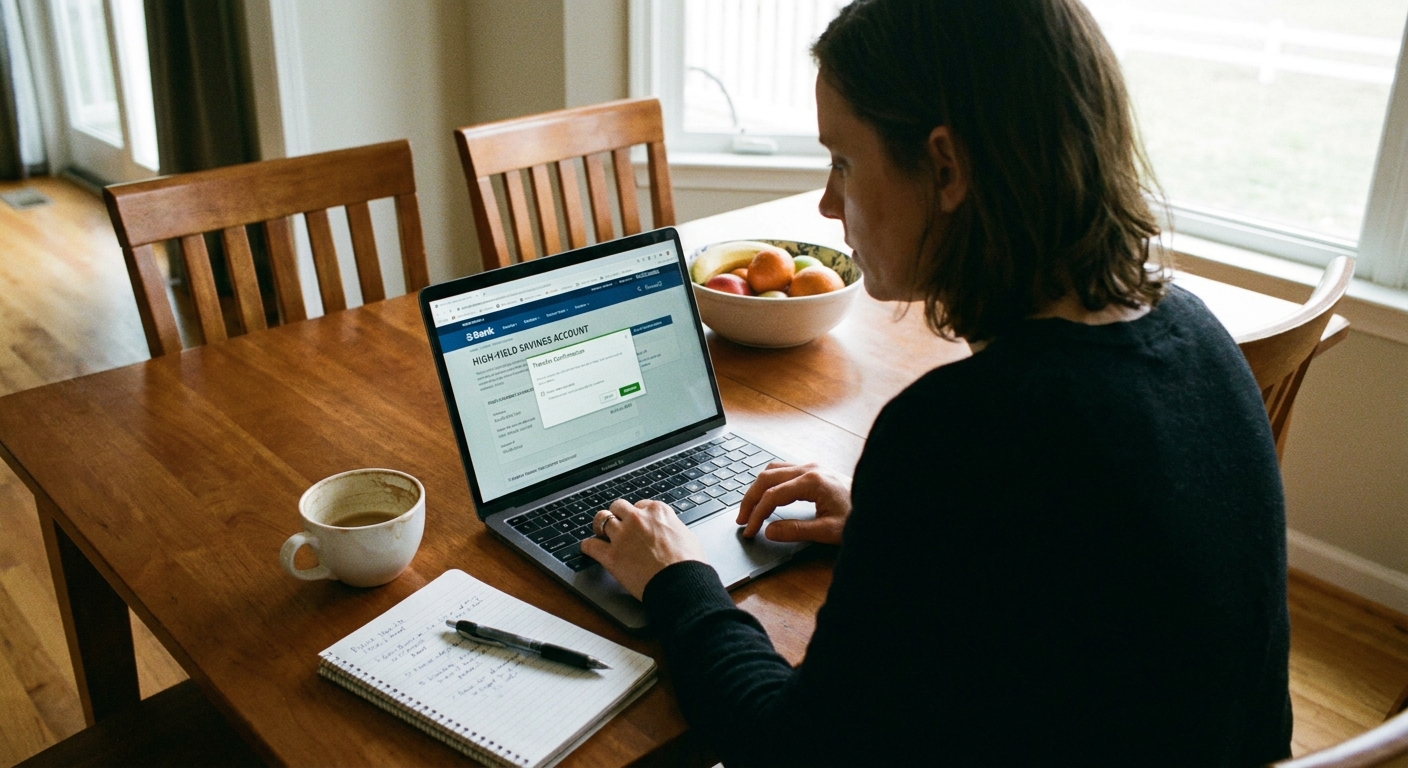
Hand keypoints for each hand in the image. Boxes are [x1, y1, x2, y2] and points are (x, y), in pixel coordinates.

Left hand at [580, 498, 706, 599]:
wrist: (682, 583)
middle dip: (617, 515)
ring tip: (600, 533)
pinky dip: (588, 547)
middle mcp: (638, 519)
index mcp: (658, 511)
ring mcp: (623, 536)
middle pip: (618, 507)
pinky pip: (590, 545)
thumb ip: (673, 529)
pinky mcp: (612, 555)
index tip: (637, 523)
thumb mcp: (687, 536)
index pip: (640, 505)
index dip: (638, 515)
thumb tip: (671, 532)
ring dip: (600, 526)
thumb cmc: (689, 564)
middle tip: (617, 525)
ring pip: (601, 519)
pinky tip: (589, 549)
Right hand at [736, 462, 850, 544]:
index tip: (749, 530)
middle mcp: (809, 469)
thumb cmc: (858, 516)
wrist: (879, 503)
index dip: (756, 514)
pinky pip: (782, 469)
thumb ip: (796, 531)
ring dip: (757, 488)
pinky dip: (768, 482)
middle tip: (741, 520)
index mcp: (812, 481)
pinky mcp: (813, 470)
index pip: (772, 495)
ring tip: (749, 509)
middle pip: (766, 478)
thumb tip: (769, 531)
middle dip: (750, 499)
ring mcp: (811, 467)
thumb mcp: (828, 531)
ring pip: (771, 470)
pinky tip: (765, 495)